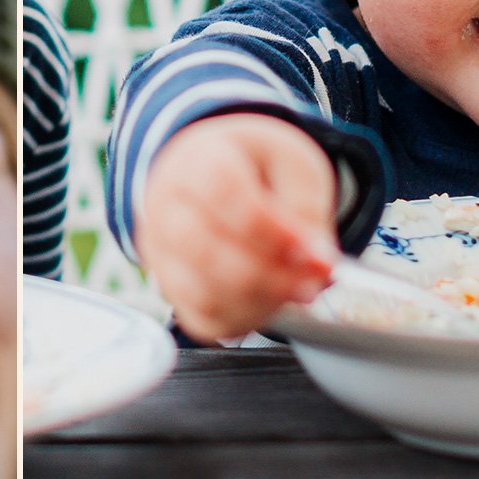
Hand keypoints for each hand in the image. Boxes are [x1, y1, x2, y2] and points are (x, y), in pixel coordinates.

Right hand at [137, 113, 343, 343]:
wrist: (222, 172)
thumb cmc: (260, 169)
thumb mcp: (296, 167)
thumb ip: (307, 209)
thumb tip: (318, 261)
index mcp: (198, 159)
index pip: (224, 194)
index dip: (273, 230)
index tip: (316, 250)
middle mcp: (165, 205)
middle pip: (206, 250)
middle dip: (270, 273)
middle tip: (316, 276)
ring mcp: (160, 251)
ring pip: (202, 292)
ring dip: (261, 299)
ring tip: (302, 288)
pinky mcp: (170, 287)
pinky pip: (201, 319)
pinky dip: (244, 319)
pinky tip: (275, 300)